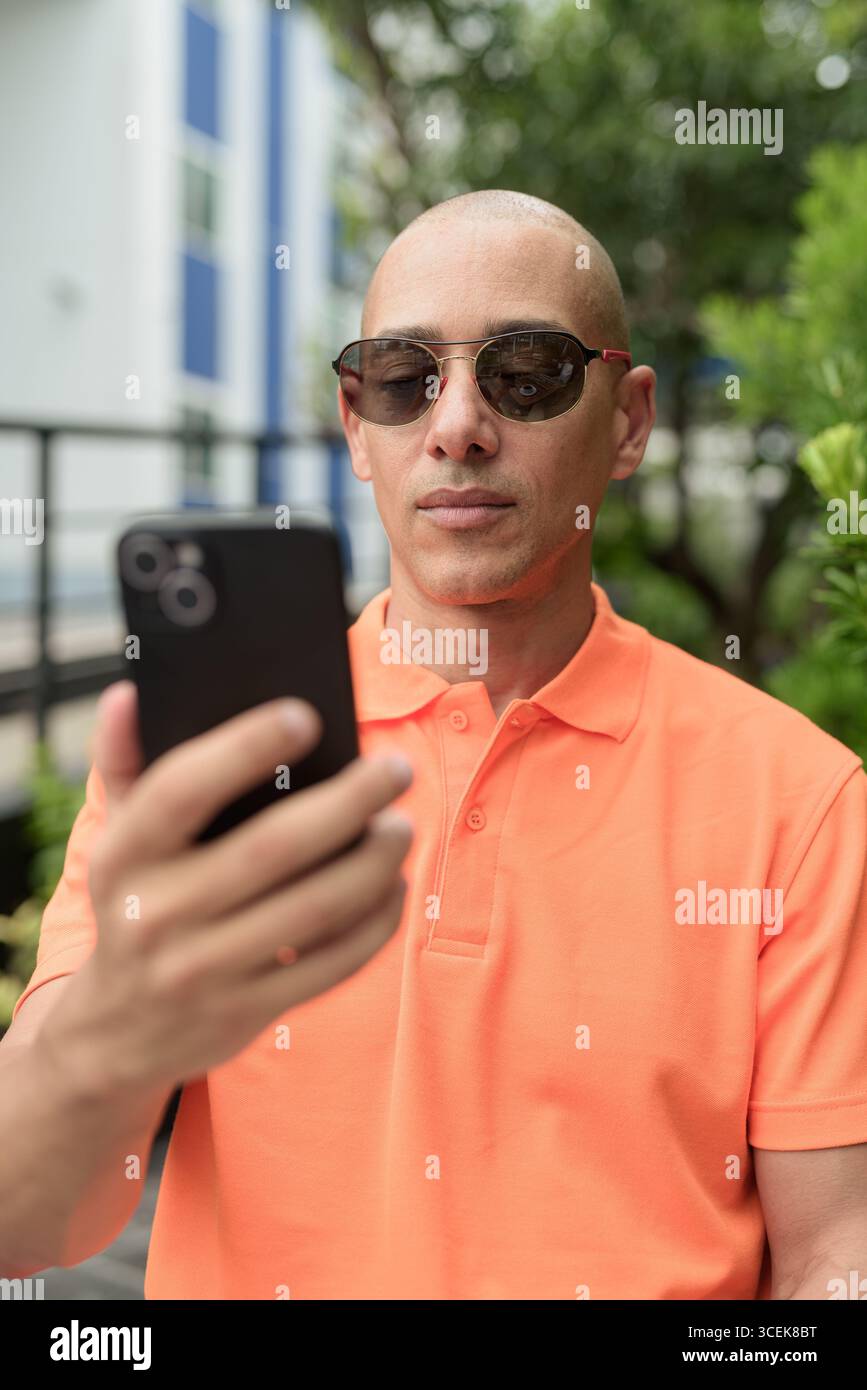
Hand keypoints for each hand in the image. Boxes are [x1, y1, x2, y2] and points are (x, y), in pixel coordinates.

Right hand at [48, 682, 412, 1091]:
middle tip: (394, 769)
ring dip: (373, 862)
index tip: (307, 715)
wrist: (115, 1032)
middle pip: (272, 848)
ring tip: (402, 826)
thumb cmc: (134, 903)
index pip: (182, 789)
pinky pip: (331, 963)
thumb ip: (123, 761)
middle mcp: (157, 914)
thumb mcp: (117, 837)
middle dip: (348, 802)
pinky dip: (375, 921)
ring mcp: (204, 971)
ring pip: (314, 908)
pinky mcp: (247, 1011)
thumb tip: (130, 692)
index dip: (245, 747)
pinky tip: (392, 884)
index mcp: (123, 855)